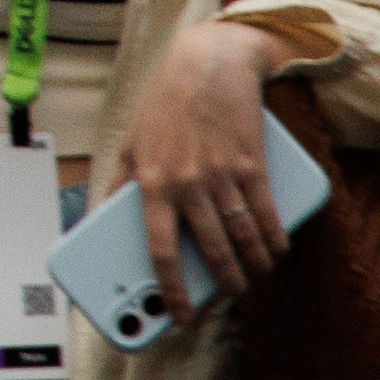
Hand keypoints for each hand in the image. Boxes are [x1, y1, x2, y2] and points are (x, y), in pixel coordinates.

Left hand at [118, 17, 298, 305]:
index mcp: (151, 182)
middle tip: (229, 295)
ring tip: (253, 277)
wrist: (207, 64)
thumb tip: (104, 218)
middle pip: (211, 251)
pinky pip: (267, 215)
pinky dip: (274, 241)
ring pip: (243, 239)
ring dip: (253, 267)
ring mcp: (222, 175)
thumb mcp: (131, 142)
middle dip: (224, 283)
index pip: (158, 248)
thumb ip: (121, 183)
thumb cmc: (165, 105)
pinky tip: (274, 252)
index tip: (178, 315)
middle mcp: (186, 183)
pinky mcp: (253, 165)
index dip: (170, 288)